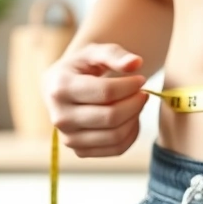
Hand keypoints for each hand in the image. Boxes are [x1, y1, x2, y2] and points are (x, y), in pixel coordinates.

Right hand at [42, 43, 148, 157]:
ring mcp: (68, 138)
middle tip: (142, 93)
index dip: (131, 86)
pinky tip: (131, 118)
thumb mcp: (94, 52)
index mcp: (60, 87)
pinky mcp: (79, 151)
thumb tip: (137, 63)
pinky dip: (131, 134)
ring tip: (136, 104)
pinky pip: (116, 149)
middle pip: (111, 117)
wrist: (63, 88)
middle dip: (135, 103)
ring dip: (135, 119)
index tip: (141, 80)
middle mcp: (60, 117)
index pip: (106, 92)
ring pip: (115, 136)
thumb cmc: (82, 67)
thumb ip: (115, 54)